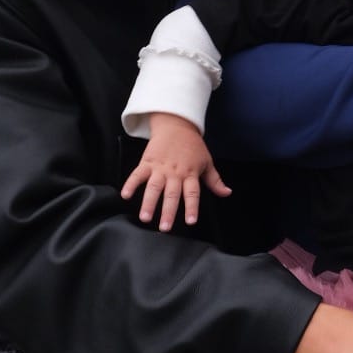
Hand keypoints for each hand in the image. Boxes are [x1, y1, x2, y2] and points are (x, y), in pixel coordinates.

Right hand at [120, 112, 230, 230]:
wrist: (176, 125)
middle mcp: (175, 173)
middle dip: (168, 212)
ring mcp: (160, 168)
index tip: (191, 221)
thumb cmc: (192, 146)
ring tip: (145, 217)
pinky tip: (125, 195)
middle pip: (172, 194)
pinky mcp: (147, 162)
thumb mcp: (207, 162)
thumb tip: (227, 193)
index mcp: (190, 174)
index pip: (192, 193)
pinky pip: (137, 174)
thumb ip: (215, 181)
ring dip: (149, 203)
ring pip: (154, 187)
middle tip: (165, 227)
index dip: (192, 207)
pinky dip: (130, 184)